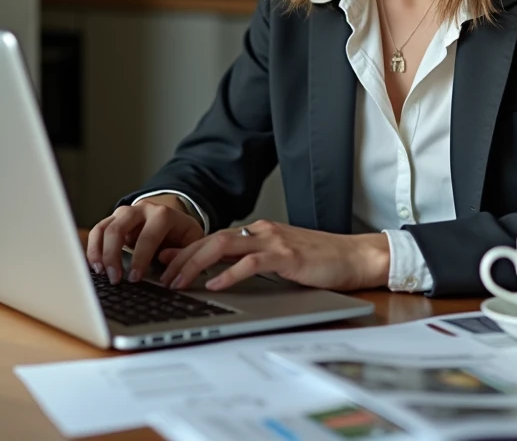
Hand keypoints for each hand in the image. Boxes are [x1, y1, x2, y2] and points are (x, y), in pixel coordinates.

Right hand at [86, 196, 204, 284]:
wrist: (172, 218)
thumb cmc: (181, 234)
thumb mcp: (191, 241)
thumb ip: (183, 251)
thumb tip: (163, 258)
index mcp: (163, 214)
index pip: (148, 236)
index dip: (140, 258)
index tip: (135, 278)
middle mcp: (140, 210)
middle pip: (119, 228)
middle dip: (113, 255)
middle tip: (115, 278)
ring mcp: (124, 213)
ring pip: (104, 228)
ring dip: (99, 252)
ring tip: (101, 272)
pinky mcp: (113, 220)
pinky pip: (97, 231)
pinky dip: (93, 248)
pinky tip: (95, 266)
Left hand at [156, 220, 390, 292]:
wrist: (356, 256)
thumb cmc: (322, 261)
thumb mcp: (281, 259)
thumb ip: (254, 261)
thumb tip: (221, 273)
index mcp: (259, 232)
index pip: (213, 238)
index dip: (185, 249)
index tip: (162, 261)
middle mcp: (262, 231)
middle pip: (211, 239)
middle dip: (181, 258)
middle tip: (160, 276)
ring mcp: (274, 241)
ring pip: (223, 246)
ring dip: (195, 264)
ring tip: (177, 281)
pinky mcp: (287, 256)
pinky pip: (250, 263)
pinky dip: (228, 274)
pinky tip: (214, 285)